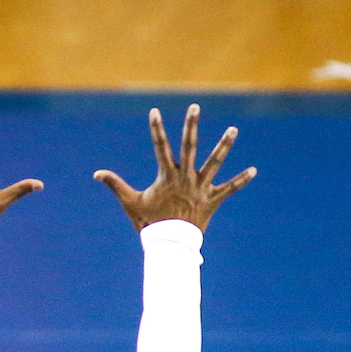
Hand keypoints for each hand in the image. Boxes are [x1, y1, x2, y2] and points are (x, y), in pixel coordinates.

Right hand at [94, 104, 255, 231]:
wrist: (169, 244)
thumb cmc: (149, 223)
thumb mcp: (130, 202)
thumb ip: (115, 185)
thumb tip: (96, 174)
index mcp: (166, 176)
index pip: (160, 147)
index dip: (156, 128)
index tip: (154, 111)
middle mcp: (185, 178)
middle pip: (189, 146)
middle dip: (191, 126)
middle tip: (195, 107)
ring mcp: (201, 188)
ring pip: (215, 162)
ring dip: (224, 145)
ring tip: (233, 129)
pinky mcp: (212, 200)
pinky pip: (230, 189)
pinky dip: (241, 180)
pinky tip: (254, 170)